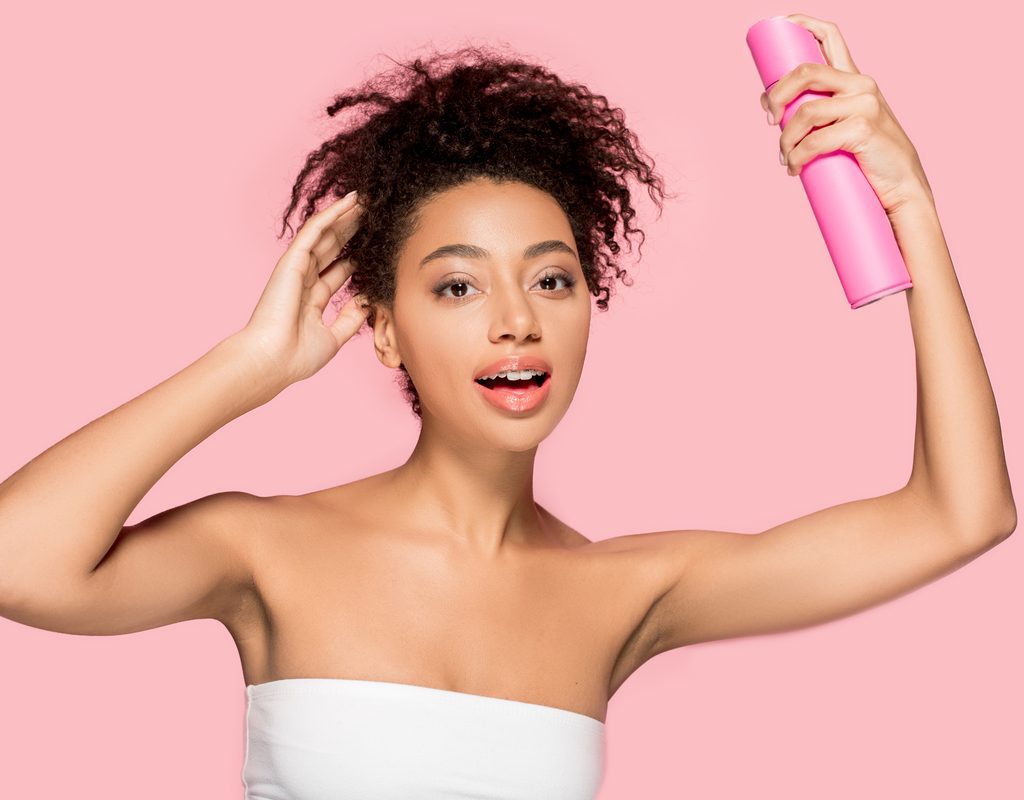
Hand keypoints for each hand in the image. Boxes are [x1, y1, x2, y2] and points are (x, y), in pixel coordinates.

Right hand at [238, 190, 369, 385]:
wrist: (273, 360)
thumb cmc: (296, 357)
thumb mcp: (334, 338)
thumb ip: (350, 320)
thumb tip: (367, 303)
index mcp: (311, 299)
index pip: (337, 270)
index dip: (355, 256)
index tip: (375, 245)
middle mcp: (303, 281)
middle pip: (333, 248)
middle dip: (351, 231)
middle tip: (373, 214)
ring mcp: (296, 269)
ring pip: (325, 234)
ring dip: (344, 216)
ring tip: (365, 200)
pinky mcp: (292, 260)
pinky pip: (315, 231)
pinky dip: (332, 214)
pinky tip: (349, 201)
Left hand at [760, 14, 934, 217]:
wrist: (902, 187)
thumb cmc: (868, 160)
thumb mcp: (845, 128)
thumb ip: (821, 115)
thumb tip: (777, 116)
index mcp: (855, 80)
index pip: (831, 36)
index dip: (803, 24)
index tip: (780, 25)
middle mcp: (861, 84)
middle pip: (805, 72)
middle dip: (777, 95)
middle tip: (770, 120)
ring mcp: (864, 104)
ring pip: (805, 112)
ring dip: (786, 140)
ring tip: (787, 159)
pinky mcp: (863, 127)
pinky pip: (814, 140)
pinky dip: (797, 157)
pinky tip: (795, 168)